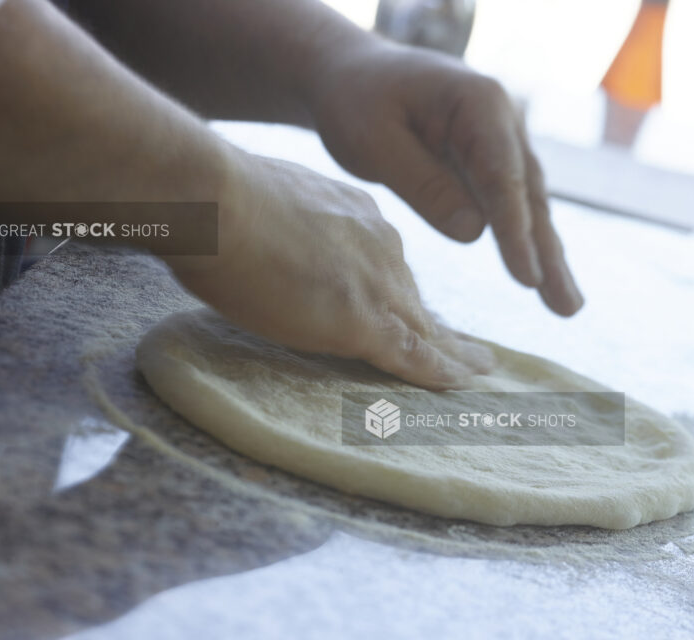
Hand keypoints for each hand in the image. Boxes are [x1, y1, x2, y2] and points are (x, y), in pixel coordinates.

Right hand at [168, 153, 492, 388]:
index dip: (404, 293)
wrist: (215, 202)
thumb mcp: (269, 203)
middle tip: (466, 348)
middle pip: (414, 299)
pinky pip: (415, 355)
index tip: (417, 310)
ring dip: (455, 352)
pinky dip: (442, 372)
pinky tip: (465, 383)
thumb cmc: (217, 202)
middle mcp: (379, 247)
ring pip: (425, 328)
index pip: (387, 266)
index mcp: (355, 218)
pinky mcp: (364, 322)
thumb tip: (273, 240)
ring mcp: (376, 285)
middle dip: (439, 326)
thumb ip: (289, 226)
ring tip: (479, 370)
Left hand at [305, 38, 583, 316]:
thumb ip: (424, 186)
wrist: (352, 74)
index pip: (504, 177)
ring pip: (529, 206)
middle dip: (548, 254)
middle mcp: (504, 121)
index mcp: (479, 103)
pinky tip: (544, 278)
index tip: (527, 279)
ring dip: (547, 256)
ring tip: (566, 306)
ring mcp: (503, 142)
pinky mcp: (492, 163)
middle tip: (568, 308)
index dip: (515, 232)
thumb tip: (475, 233)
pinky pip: (512, 207)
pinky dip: (527, 243)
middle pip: (530, 196)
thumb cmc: (357, 101)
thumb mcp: (375, 141)